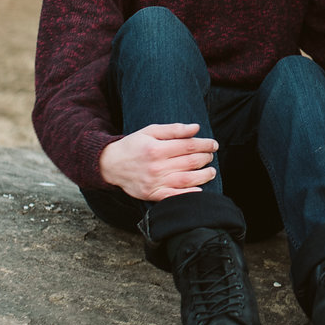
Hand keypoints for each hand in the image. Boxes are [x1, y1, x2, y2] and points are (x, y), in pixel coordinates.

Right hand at [99, 123, 217, 201]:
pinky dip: (189, 194)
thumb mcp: (150, 131)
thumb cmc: (133, 145)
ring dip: (203, 176)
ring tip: (211, 171)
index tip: (214, 144)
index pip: (188, 146)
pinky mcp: (152, 194)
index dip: (204, 144)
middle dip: (205, 158)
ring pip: (186, 179)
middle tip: (211, 155)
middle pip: (189, 162)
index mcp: (156, 148)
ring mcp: (154, 182)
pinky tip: (200, 190)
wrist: (111, 165)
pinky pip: (174, 196)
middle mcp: (156, 166)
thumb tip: (196, 128)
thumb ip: (173, 129)